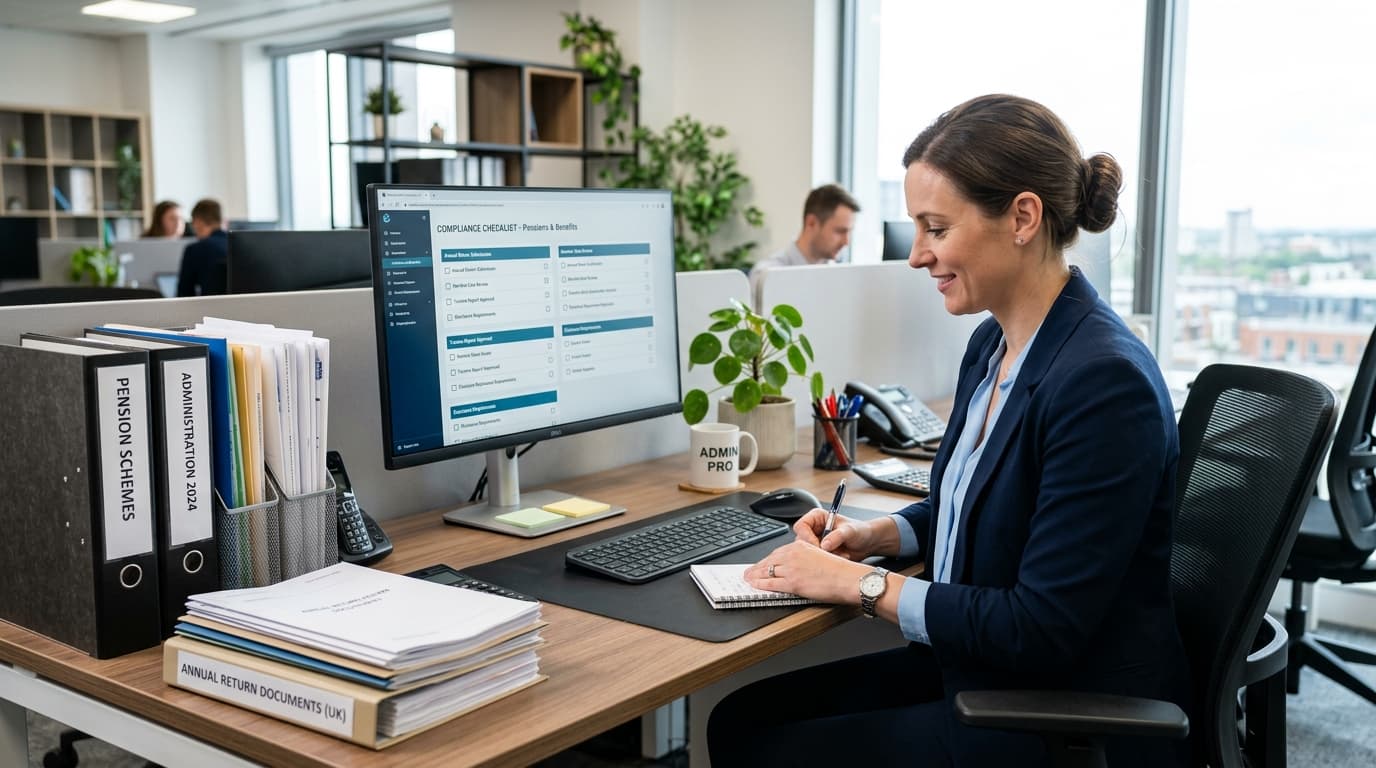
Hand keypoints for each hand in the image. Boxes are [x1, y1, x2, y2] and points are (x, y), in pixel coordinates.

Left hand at [744, 539, 865, 603]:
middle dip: (757, 567)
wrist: (847, 578)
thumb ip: (806, 557)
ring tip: (747, 579)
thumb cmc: (840, 570)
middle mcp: (794, 555)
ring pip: (767, 571)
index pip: (778, 552)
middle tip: (748, 571)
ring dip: (754, 575)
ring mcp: (792, 569)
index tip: (762, 563)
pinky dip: (759, 585)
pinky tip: (754, 585)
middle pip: (769, 560)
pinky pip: (770, 583)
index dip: (767, 560)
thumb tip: (797, 565)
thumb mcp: (820, 555)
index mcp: (801, 546)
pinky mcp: (792, 583)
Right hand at [792, 509, 876, 560]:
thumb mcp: (850, 531)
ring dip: (823, 557)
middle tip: (830, 553)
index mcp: (817, 517)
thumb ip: (837, 536)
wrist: (868, 543)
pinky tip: (839, 557)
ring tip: (839, 554)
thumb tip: (824, 544)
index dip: (807, 537)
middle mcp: (814, 530)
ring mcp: (816, 542)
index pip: (801, 526)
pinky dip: (827, 562)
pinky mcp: (820, 554)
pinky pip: (816, 561)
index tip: (818, 546)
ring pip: (807, 553)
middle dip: (816, 550)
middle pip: (801, 542)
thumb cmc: (860, 531)